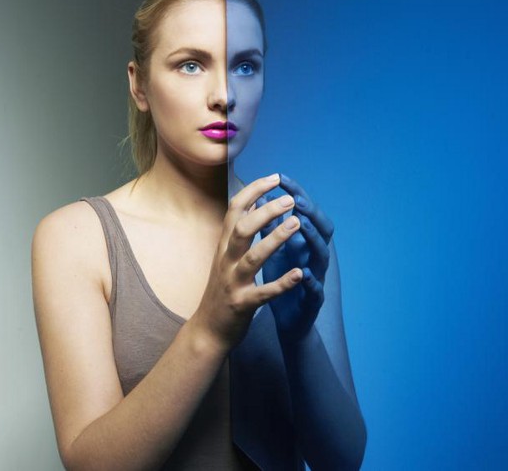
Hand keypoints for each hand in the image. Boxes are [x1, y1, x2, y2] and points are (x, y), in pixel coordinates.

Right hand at [189, 174, 305, 351]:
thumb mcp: (225, 255)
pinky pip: (264, 293)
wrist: (207, 330)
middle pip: (242, 229)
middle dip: (265, 211)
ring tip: (296, 225)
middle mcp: (226, 261)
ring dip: (274, 239)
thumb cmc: (221, 289)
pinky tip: (300, 274)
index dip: (253, 190)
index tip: (274, 177)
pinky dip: (282, 283)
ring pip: (253, 257)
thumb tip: (253, 199)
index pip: (235, 210)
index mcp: (224, 246)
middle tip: (289, 199)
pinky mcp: (243, 304)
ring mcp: (233, 283)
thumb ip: (237, 229)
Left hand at [257, 174, 334, 342]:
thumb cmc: (280, 282)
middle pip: (320, 229)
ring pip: (319, 256)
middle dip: (309, 211)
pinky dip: (309, 282)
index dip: (296, 194)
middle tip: (296, 197)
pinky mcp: (312, 302)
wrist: (290, 322)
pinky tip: (303, 274)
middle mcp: (313, 257)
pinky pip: (313, 291)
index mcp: (303, 244)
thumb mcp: (273, 252)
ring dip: (311, 240)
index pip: (305, 213)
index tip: (280, 177)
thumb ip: (270, 228)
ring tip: (302, 224)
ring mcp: (316, 278)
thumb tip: (260, 198)